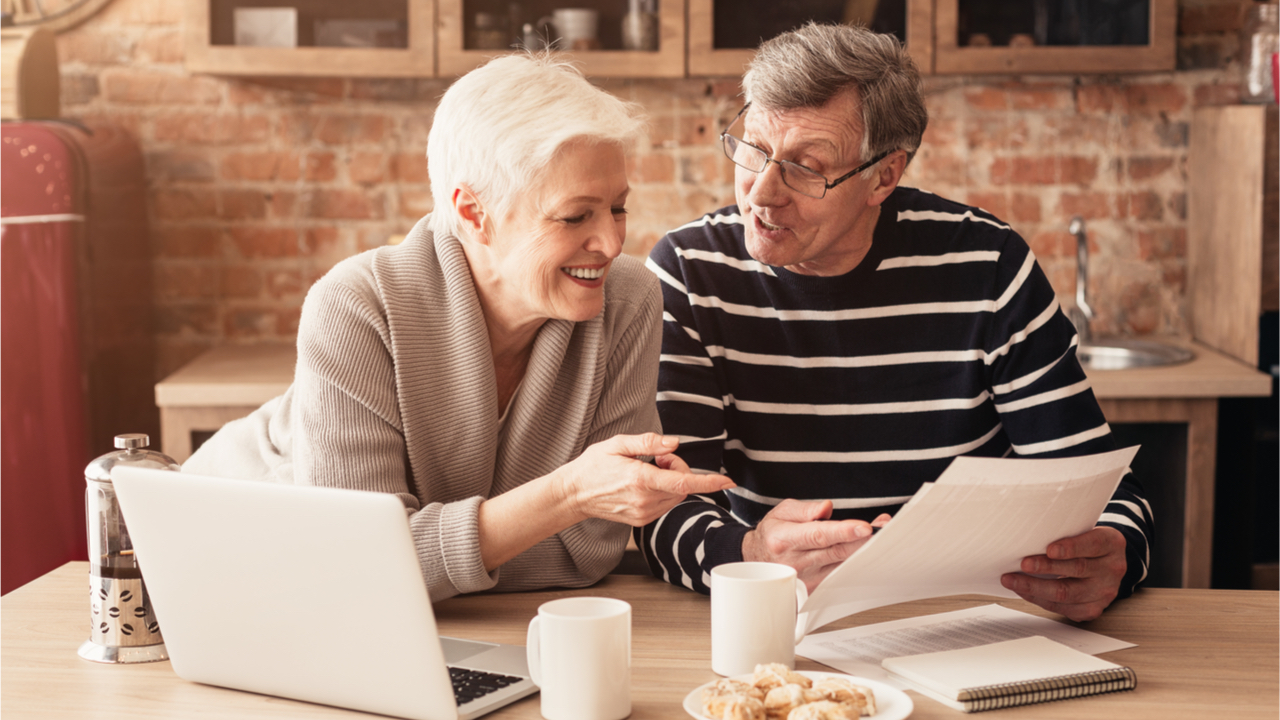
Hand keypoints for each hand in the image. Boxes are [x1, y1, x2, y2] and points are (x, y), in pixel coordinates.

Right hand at [558, 433, 734, 526]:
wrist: (574, 494)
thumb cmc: (594, 465)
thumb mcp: (617, 444)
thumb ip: (647, 442)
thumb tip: (674, 443)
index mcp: (640, 480)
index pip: (683, 483)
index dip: (708, 482)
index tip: (728, 481)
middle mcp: (644, 500)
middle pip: (683, 486)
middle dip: (678, 469)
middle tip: (656, 458)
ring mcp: (643, 513)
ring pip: (677, 497)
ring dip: (671, 481)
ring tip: (646, 470)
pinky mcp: (641, 520)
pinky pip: (666, 504)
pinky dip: (663, 492)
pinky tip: (643, 484)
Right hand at [742, 499, 890, 591]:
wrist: (758, 561)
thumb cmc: (773, 535)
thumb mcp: (782, 512)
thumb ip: (805, 509)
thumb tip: (826, 508)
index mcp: (785, 539)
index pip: (818, 535)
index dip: (843, 531)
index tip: (864, 527)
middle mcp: (796, 561)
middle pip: (836, 552)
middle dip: (863, 540)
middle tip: (884, 529)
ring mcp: (807, 578)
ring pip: (842, 565)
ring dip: (865, 551)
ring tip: (883, 535)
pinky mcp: (815, 588)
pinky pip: (841, 575)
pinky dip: (858, 564)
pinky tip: (869, 552)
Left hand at [1000, 526, 1126, 621]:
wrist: (1104, 564)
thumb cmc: (1085, 543)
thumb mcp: (1083, 530)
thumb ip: (1065, 532)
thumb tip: (1027, 536)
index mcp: (1112, 544)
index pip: (1092, 544)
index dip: (1071, 548)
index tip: (1049, 549)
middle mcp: (1113, 569)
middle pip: (1077, 569)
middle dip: (1046, 567)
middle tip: (1023, 564)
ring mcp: (1105, 592)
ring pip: (1067, 593)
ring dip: (1035, 587)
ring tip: (1012, 580)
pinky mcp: (1092, 609)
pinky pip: (1062, 608)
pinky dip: (1039, 599)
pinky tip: (1023, 591)